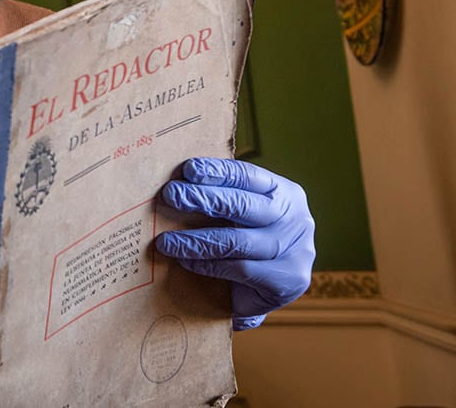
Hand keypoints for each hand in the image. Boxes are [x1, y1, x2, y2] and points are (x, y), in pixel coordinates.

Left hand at [154, 157, 314, 330]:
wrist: (265, 293)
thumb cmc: (247, 244)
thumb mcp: (239, 217)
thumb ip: (220, 200)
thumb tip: (177, 184)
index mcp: (285, 193)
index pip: (248, 176)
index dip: (217, 172)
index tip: (187, 170)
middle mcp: (296, 218)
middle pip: (243, 204)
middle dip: (202, 198)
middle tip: (170, 195)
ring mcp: (297, 251)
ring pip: (237, 241)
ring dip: (195, 240)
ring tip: (166, 241)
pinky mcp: (289, 280)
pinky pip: (240, 269)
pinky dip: (208, 265)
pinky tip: (186, 262)